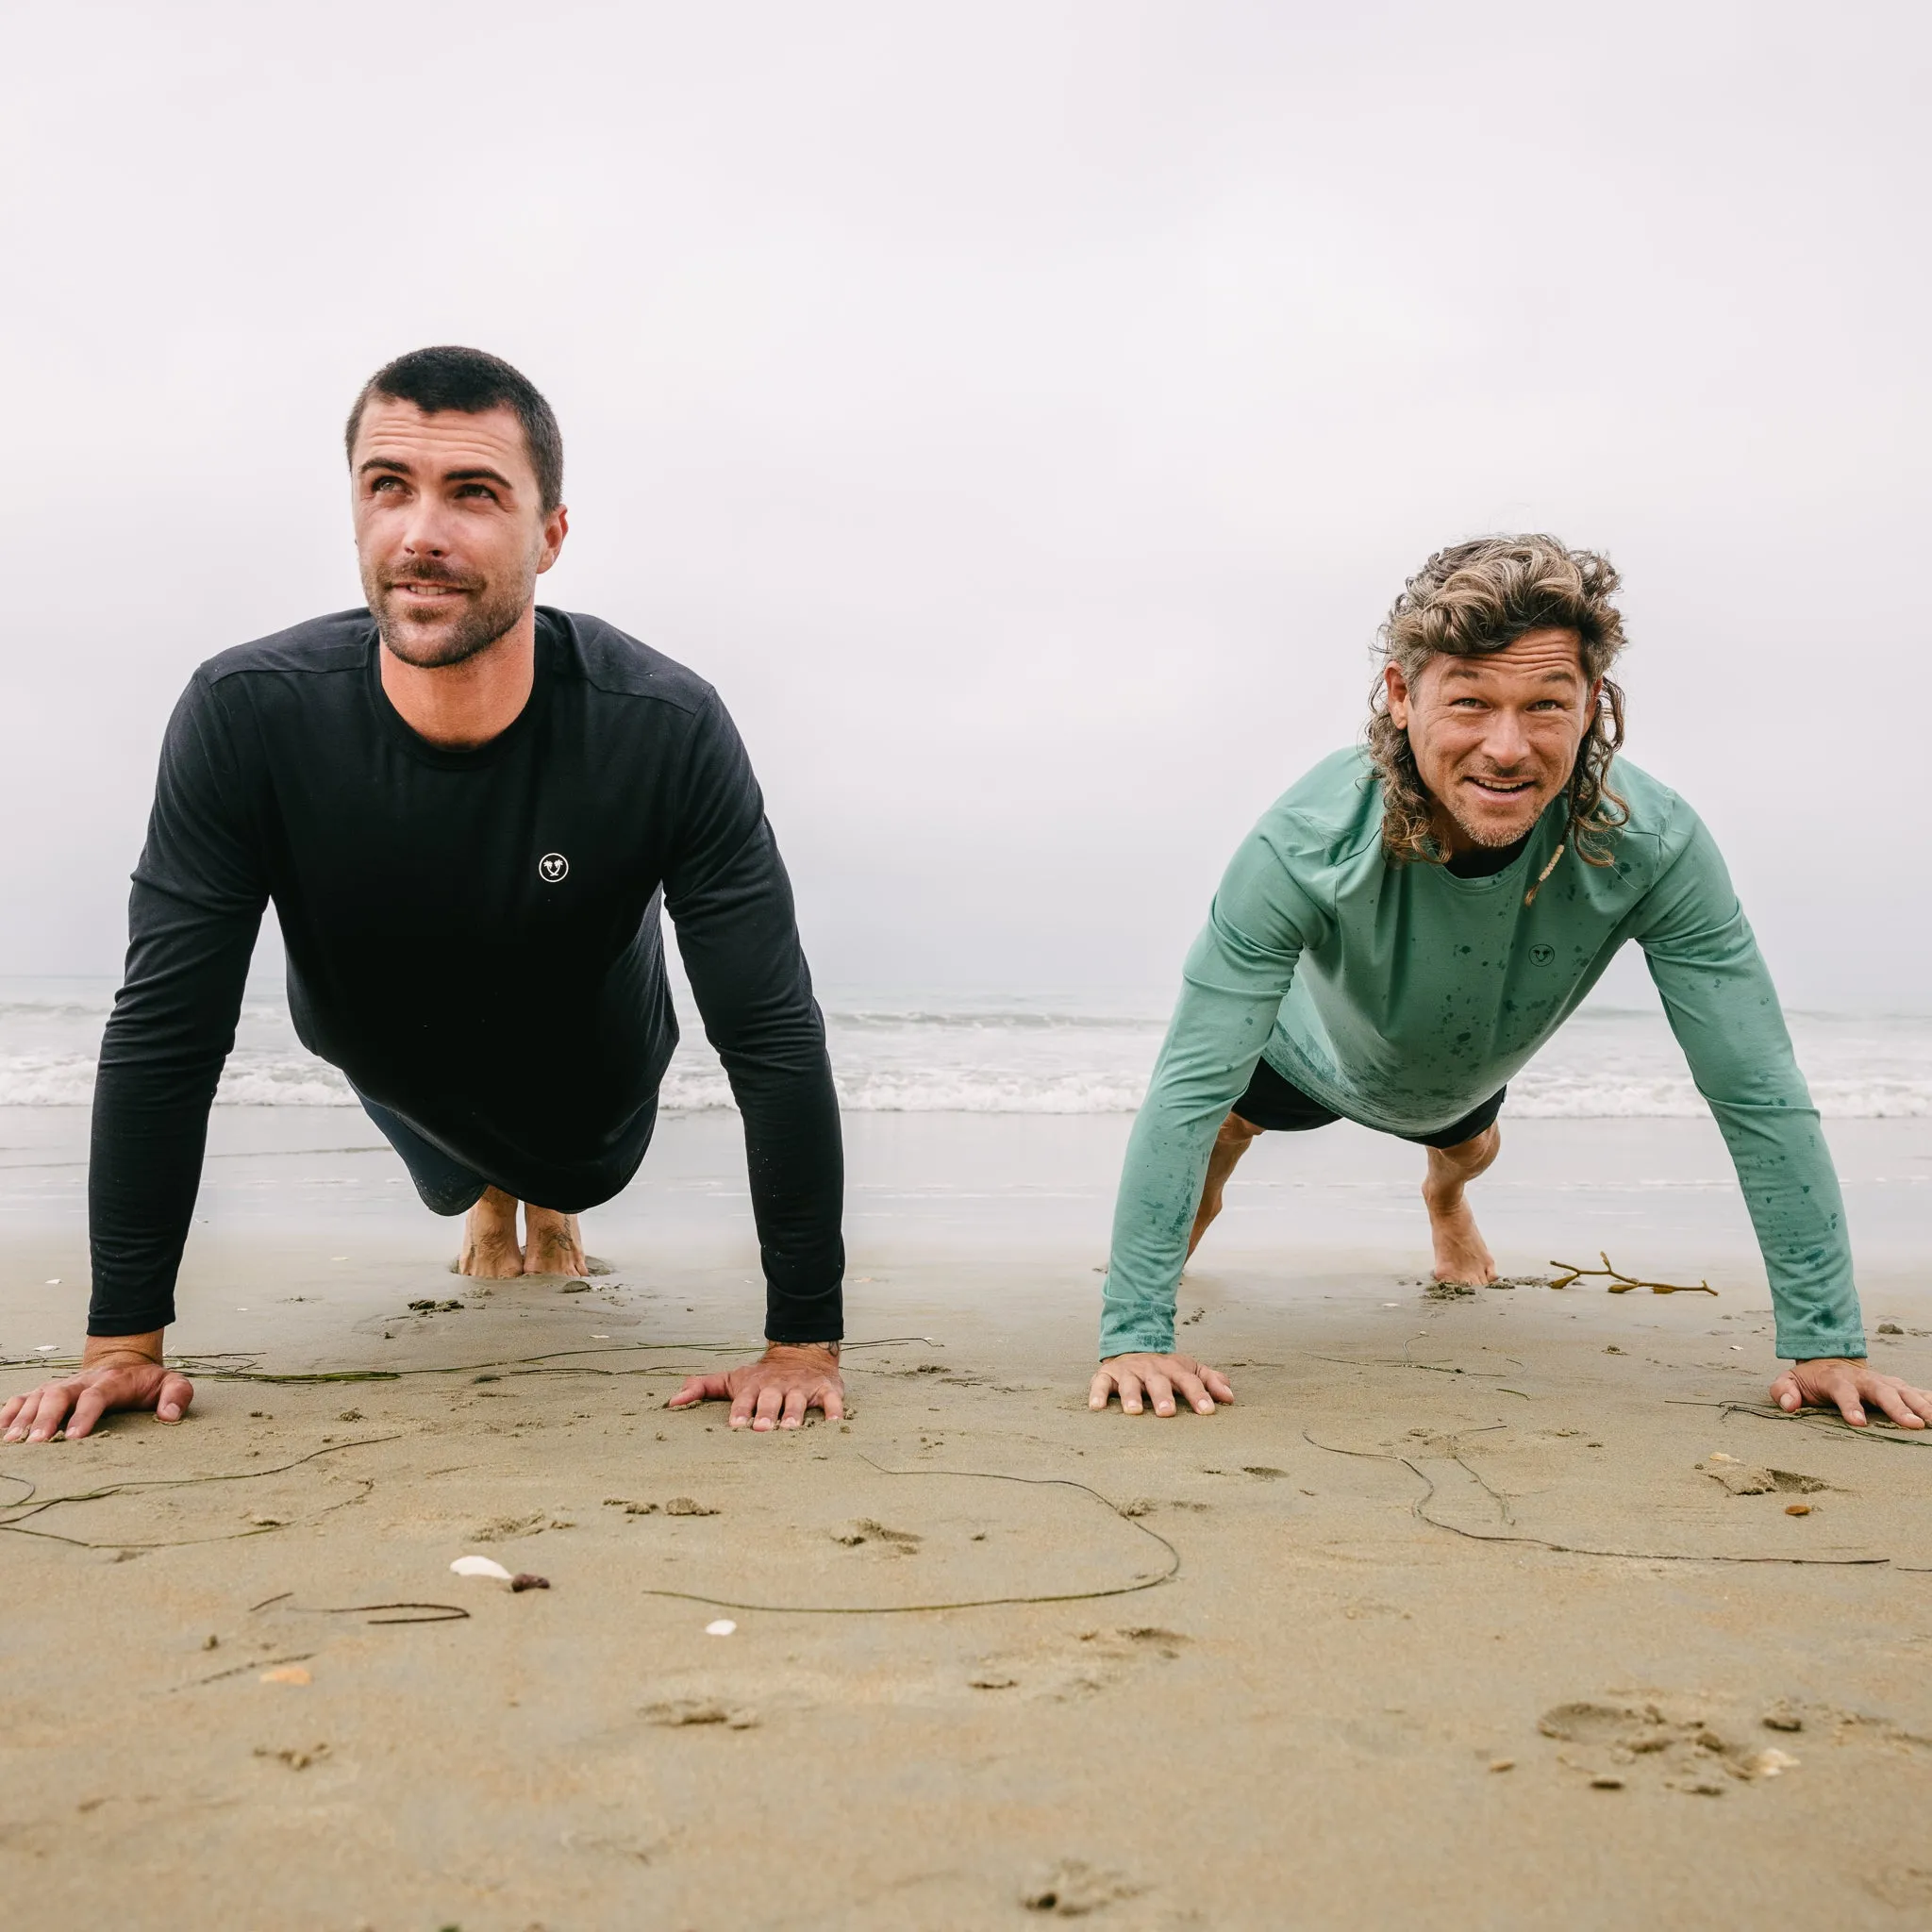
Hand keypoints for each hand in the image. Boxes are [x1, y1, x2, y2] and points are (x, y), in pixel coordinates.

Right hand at [2, 1333, 193, 1443]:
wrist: (124, 1361)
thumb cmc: (147, 1382)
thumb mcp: (172, 1383)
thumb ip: (177, 1395)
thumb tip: (170, 1416)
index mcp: (112, 1381)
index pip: (96, 1395)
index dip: (85, 1414)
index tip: (75, 1437)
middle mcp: (81, 1381)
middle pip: (59, 1395)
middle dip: (47, 1418)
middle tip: (38, 1443)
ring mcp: (62, 1385)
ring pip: (37, 1396)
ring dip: (24, 1417)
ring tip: (14, 1442)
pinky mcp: (47, 1391)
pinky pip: (23, 1397)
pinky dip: (9, 1411)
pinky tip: (1, 1429)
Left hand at [668, 1343, 844, 1430]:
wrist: (802, 1351)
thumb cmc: (761, 1377)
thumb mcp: (731, 1379)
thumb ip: (702, 1388)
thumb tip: (671, 1403)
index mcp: (754, 1386)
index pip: (744, 1399)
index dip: (740, 1411)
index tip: (735, 1425)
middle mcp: (777, 1386)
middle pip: (771, 1400)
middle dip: (766, 1413)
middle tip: (762, 1428)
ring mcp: (802, 1387)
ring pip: (799, 1400)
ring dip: (795, 1414)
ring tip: (791, 1429)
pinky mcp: (826, 1389)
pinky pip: (832, 1401)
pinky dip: (835, 1411)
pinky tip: (834, 1425)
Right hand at [1089, 1352, 1233, 1417]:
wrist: (1132, 1347)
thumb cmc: (1165, 1369)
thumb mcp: (1189, 1369)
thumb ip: (1210, 1381)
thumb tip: (1231, 1397)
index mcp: (1174, 1369)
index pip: (1190, 1381)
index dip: (1199, 1395)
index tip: (1208, 1411)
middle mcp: (1151, 1369)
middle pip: (1159, 1382)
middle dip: (1163, 1396)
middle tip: (1167, 1413)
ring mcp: (1128, 1372)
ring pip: (1129, 1384)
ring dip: (1131, 1397)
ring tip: (1134, 1412)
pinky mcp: (1106, 1375)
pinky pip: (1100, 1384)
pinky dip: (1097, 1394)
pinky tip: (1096, 1407)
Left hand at [1771, 1357, 1931, 1429]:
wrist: (1831, 1361)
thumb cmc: (1811, 1379)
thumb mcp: (1790, 1381)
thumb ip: (1784, 1390)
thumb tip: (1788, 1404)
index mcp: (1837, 1379)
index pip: (1843, 1392)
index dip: (1850, 1406)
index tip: (1858, 1423)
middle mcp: (1865, 1379)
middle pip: (1883, 1392)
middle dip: (1897, 1407)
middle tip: (1912, 1424)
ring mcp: (1884, 1382)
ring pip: (1906, 1392)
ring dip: (1921, 1405)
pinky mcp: (1898, 1387)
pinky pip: (1919, 1392)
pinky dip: (1931, 1400)